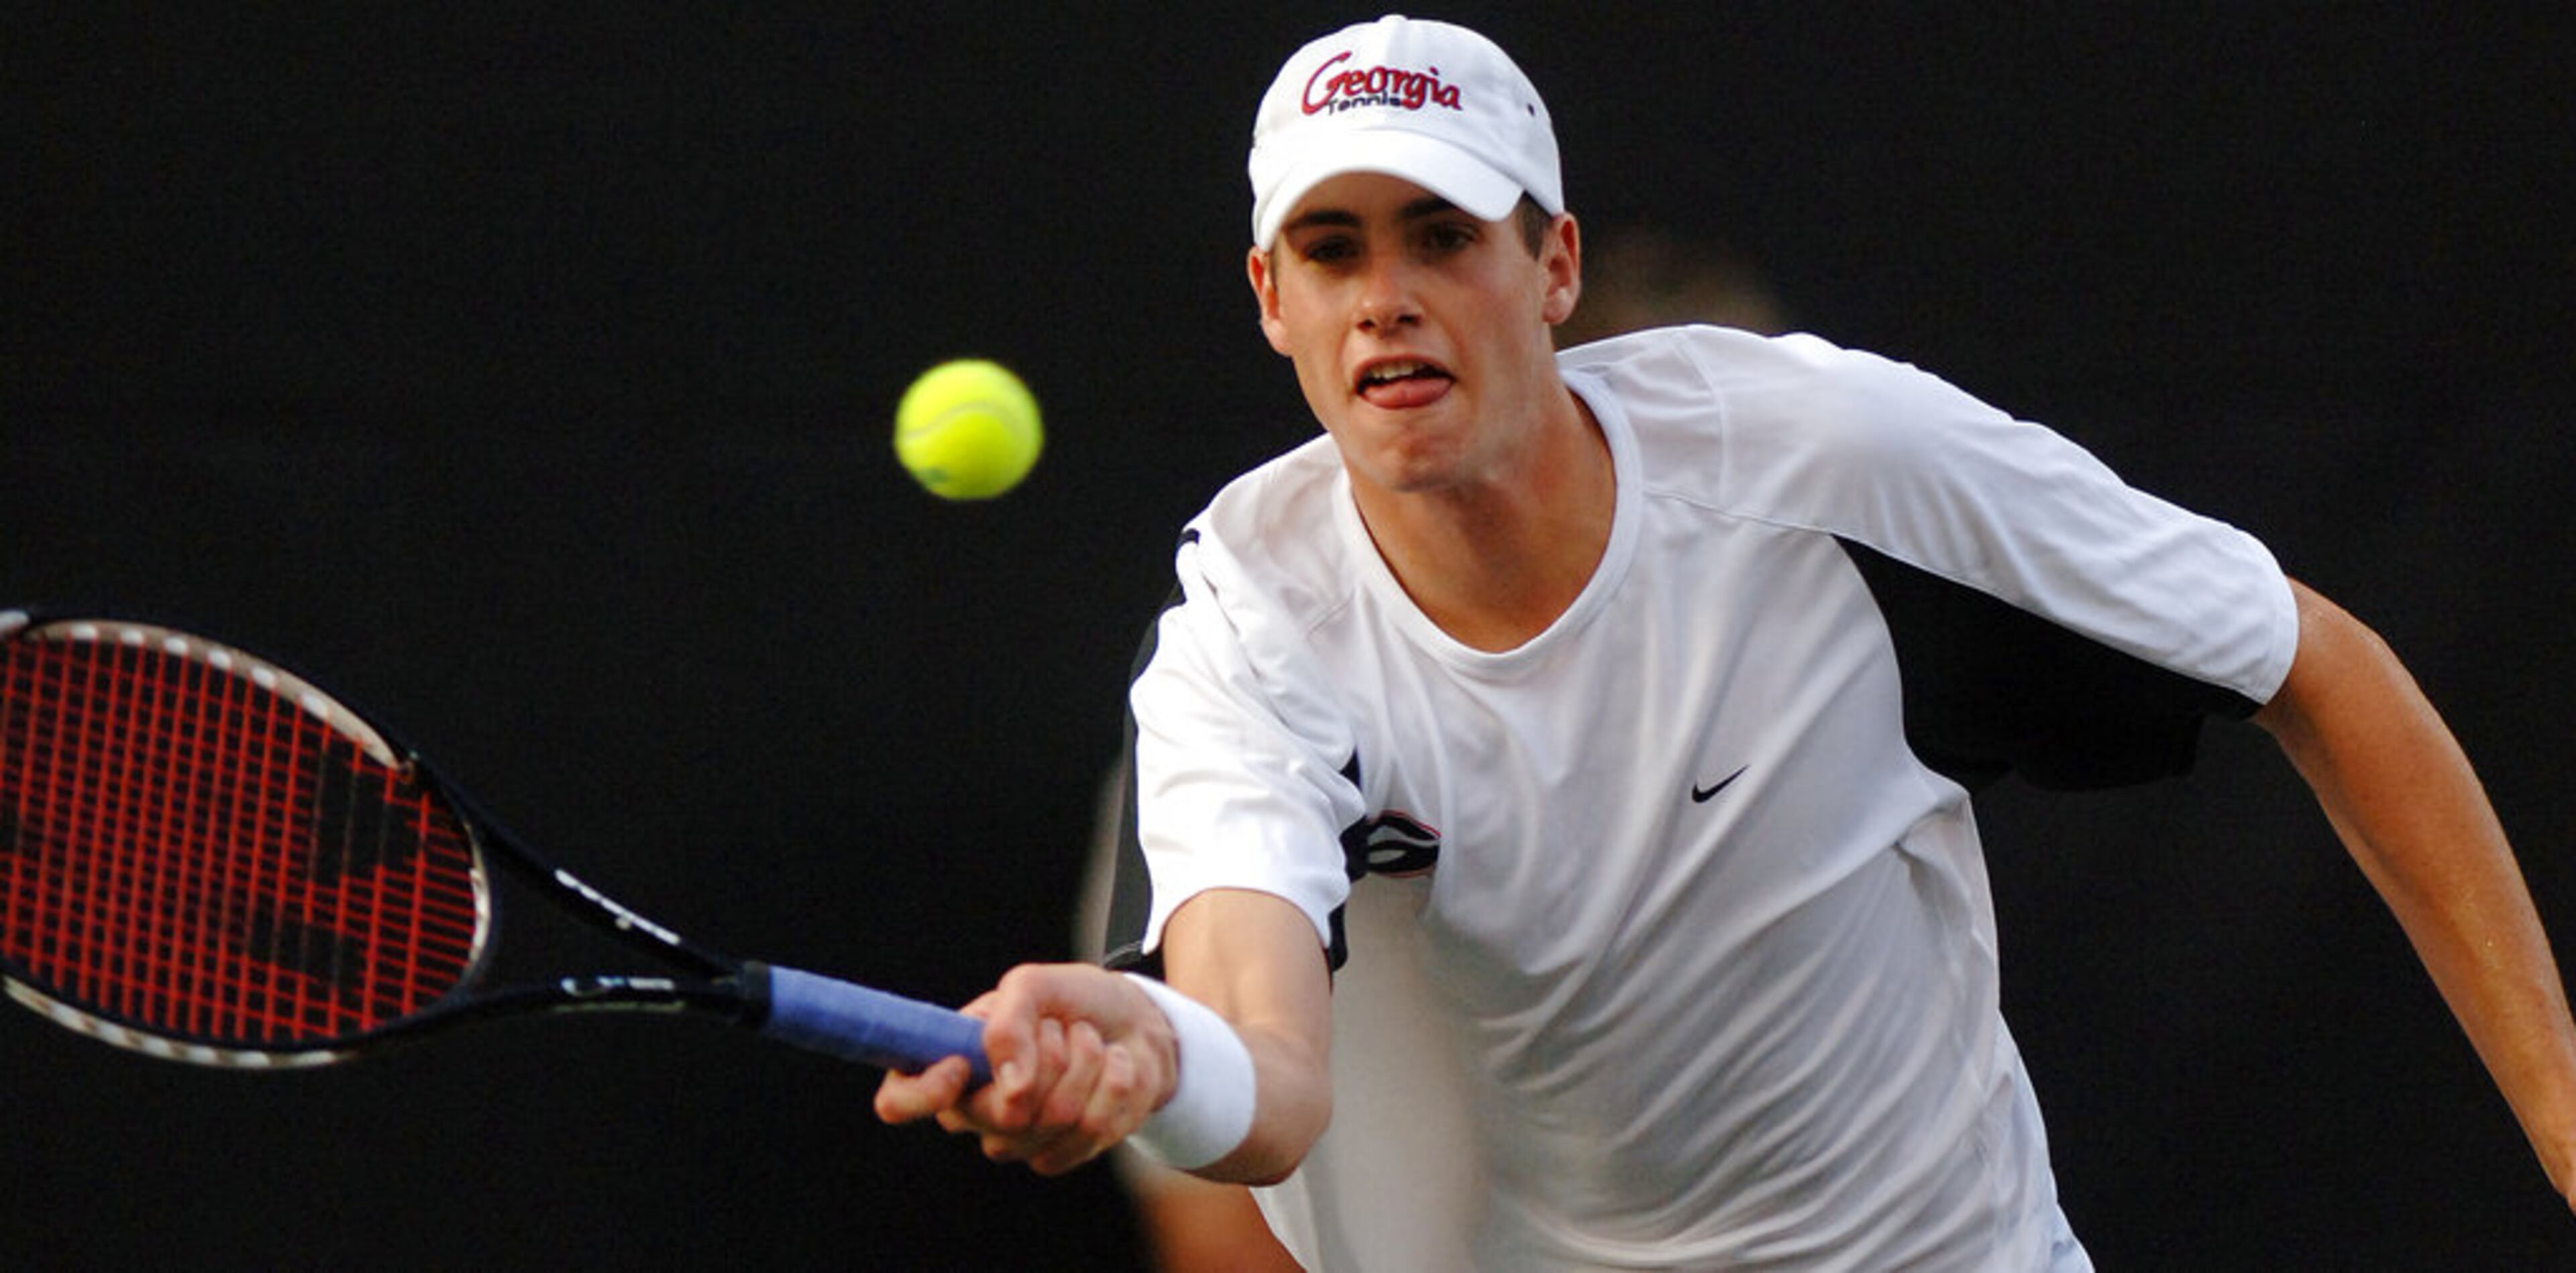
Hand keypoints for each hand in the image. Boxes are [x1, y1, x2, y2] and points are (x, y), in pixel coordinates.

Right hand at [874, 963, 1176, 1175]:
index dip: (922, 1093)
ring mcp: (1018, 1140)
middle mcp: (974, 1110)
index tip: (961, 1065)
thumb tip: (1009, 1090)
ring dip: (1086, 1062)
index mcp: (949, 1062)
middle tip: (1058, 1027)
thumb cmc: (1072, 1001)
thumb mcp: (1034, 985)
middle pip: (1003, 1112)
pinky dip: (1114, 1084)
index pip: (898, 1101)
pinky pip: (1092, 1129)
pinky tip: (1112, 1067)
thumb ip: (1009, 1024)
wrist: (1134, 1021)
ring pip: (1054, 1117)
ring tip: (1088, 1041)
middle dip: (1049, 1054)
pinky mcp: (1063, 1153)